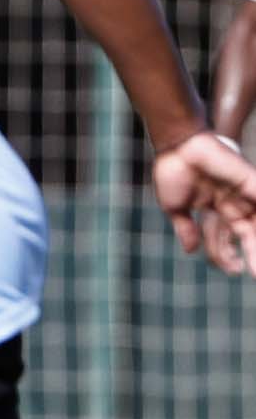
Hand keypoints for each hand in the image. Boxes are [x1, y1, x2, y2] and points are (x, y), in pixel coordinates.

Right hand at [151, 130, 255, 275]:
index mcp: (220, 208)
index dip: (239, 254)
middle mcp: (237, 201)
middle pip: (252, 231)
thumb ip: (186, 228)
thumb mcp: (176, 208)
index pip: (236, 235)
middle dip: (254, 251)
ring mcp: (245, 191)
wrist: (174, 146)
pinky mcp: (249, 180)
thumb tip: (191, 250)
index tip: (238, 272)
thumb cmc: (171, 172)